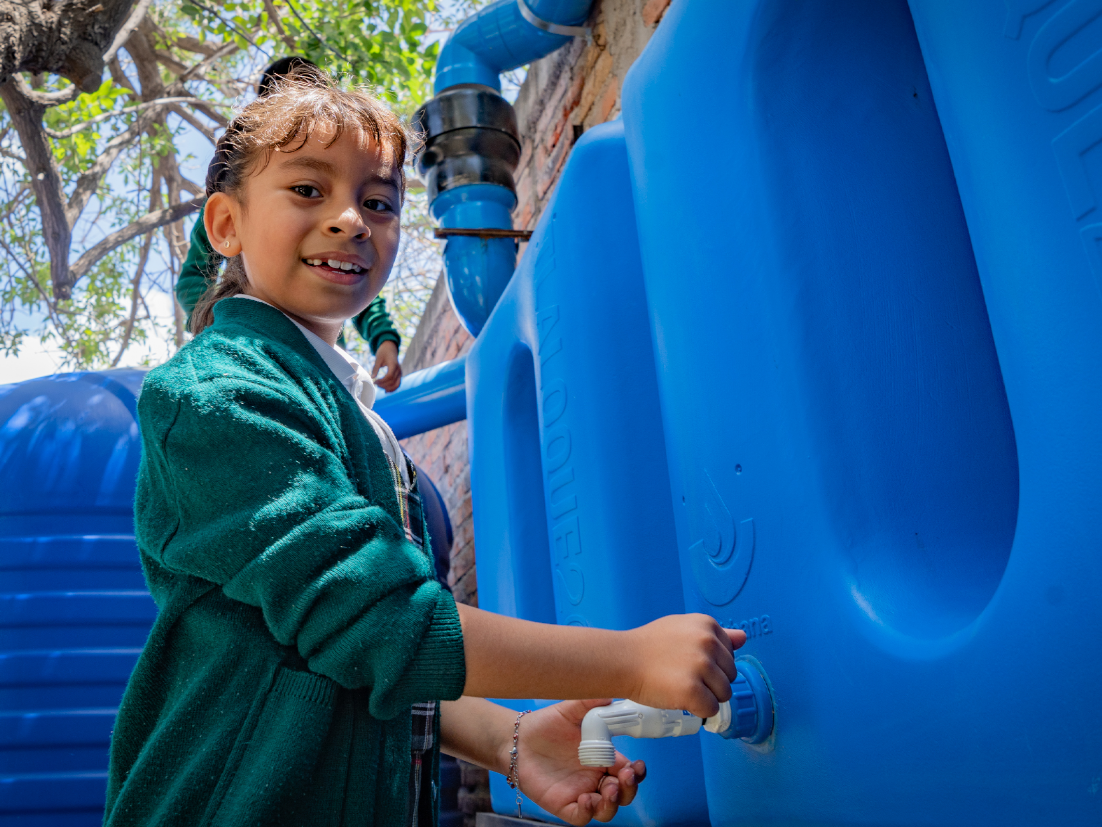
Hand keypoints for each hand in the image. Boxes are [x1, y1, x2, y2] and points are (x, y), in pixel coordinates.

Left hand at [371, 339, 401, 391]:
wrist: (390, 348)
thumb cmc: (383, 352)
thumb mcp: (378, 359)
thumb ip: (375, 368)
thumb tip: (372, 378)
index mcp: (393, 364)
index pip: (389, 376)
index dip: (382, 381)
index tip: (375, 382)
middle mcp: (398, 369)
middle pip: (393, 381)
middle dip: (383, 385)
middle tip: (375, 384)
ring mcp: (400, 372)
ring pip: (397, 384)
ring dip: (388, 388)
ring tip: (380, 388)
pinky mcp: (399, 374)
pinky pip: (398, 383)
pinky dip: (393, 388)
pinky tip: (386, 391)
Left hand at [508, 700, 645, 825]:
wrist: (517, 739)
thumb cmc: (546, 724)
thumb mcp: (570, 710)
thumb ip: (591, 702)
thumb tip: (611, 696)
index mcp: (603, 758)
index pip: (628, 771)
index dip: (636, 772)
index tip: (638, 765)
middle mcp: (594, 778)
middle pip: (623, 794)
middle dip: (629, 789)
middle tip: (625, 777)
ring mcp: (580, 793)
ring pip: (606, 810)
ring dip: (613, 804)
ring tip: (608, 790)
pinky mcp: (563, 804)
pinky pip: (582, 817)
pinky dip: (588, 812)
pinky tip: (586, 798)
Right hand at [624, 614, 746, 717]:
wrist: (622, 659)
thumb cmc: (649, 645)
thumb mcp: (683, 628)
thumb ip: (716, 634)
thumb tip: (743, 637)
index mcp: (707, 625)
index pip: (730, 654)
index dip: (712, 664)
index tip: (690, 664)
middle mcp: (707, 642)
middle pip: (730, 675)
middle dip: (711, 681)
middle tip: (683, 676)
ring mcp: (701, 666)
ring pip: (724, 694)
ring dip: (706, 697)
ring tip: (682, 688)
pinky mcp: (692, 690)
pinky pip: (711, 709)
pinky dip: (699, 711)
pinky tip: (681, 699)